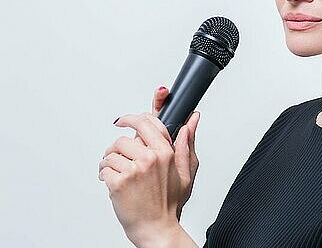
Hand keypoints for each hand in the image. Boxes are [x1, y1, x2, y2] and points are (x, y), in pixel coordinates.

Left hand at [98, 86, 200, 245]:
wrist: (157, 228)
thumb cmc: (170, 202)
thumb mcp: (185, 171)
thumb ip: (186, 143)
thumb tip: (191, 121)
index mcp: (166, 152)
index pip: (146, 122)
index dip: (131, 119)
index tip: (123, 120)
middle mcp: (150, 158)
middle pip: (124, 138)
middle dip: (118, 147)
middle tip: (119, 155)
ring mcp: (134, 170)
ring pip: (111, 153)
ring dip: (110, 162)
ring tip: (118, 173)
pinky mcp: (119, 182)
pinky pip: (104, 168)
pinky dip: (104, 174)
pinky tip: (112, 182)